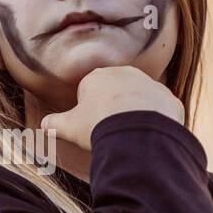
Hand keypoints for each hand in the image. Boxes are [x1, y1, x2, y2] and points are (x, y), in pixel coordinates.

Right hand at [40, 65, 184, 151]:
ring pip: (140, 100)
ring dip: (135, 115)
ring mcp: (151, 85)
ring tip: (129, 136)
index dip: (88, 110)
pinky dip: (156, 123)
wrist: (137, 133)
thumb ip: (54, 124)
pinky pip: (161, 112)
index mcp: (98, 77)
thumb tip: (43, 125)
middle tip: (109, 131)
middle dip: (112, 109)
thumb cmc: (98, 126)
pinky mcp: (169, 100)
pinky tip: (148, 137)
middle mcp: (126, 74)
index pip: (89, 90)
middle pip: (116, 92)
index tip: (90, 125)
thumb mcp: (69, 127)